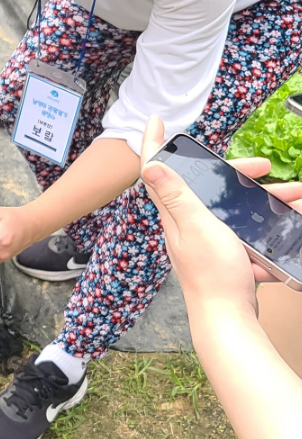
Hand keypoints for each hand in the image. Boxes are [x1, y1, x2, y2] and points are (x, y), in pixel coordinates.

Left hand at [140, 115, 301, 302]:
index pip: (157, 171)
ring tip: (294, 197)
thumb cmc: (212, 275)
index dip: (154, 143)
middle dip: (238, 173)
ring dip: (265, 203)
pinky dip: (267, 231)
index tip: (156, 119)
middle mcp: (187, 225)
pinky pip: (248, 235)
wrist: (228, 319)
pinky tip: (288, 226)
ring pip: (236, 210)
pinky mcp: (226, 256)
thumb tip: (150, 165)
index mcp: (175, 214)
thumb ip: (176, 196)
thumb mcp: (196, 227)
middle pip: (209, 187)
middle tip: (263, 166)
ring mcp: (207, 241)